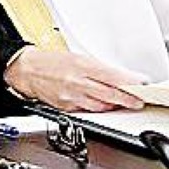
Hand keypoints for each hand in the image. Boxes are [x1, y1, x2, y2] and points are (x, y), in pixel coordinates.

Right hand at [4, 46, 144, 111]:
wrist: (27, 71)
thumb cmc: (51, 62)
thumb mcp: (77, 57)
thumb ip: (97, 68)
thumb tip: (116, 77)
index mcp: (82, 65)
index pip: (112, 76)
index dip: (129, 82)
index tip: (140, 85)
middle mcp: (78, 82)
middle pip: (109, 93)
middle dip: (127, 99)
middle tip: (138, 100)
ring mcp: (72, 97)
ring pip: (100, 105)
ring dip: (114, 105)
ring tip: (124, 104)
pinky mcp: (66, 108)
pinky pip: (87, 111)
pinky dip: (98, 109)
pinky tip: (104, 107)